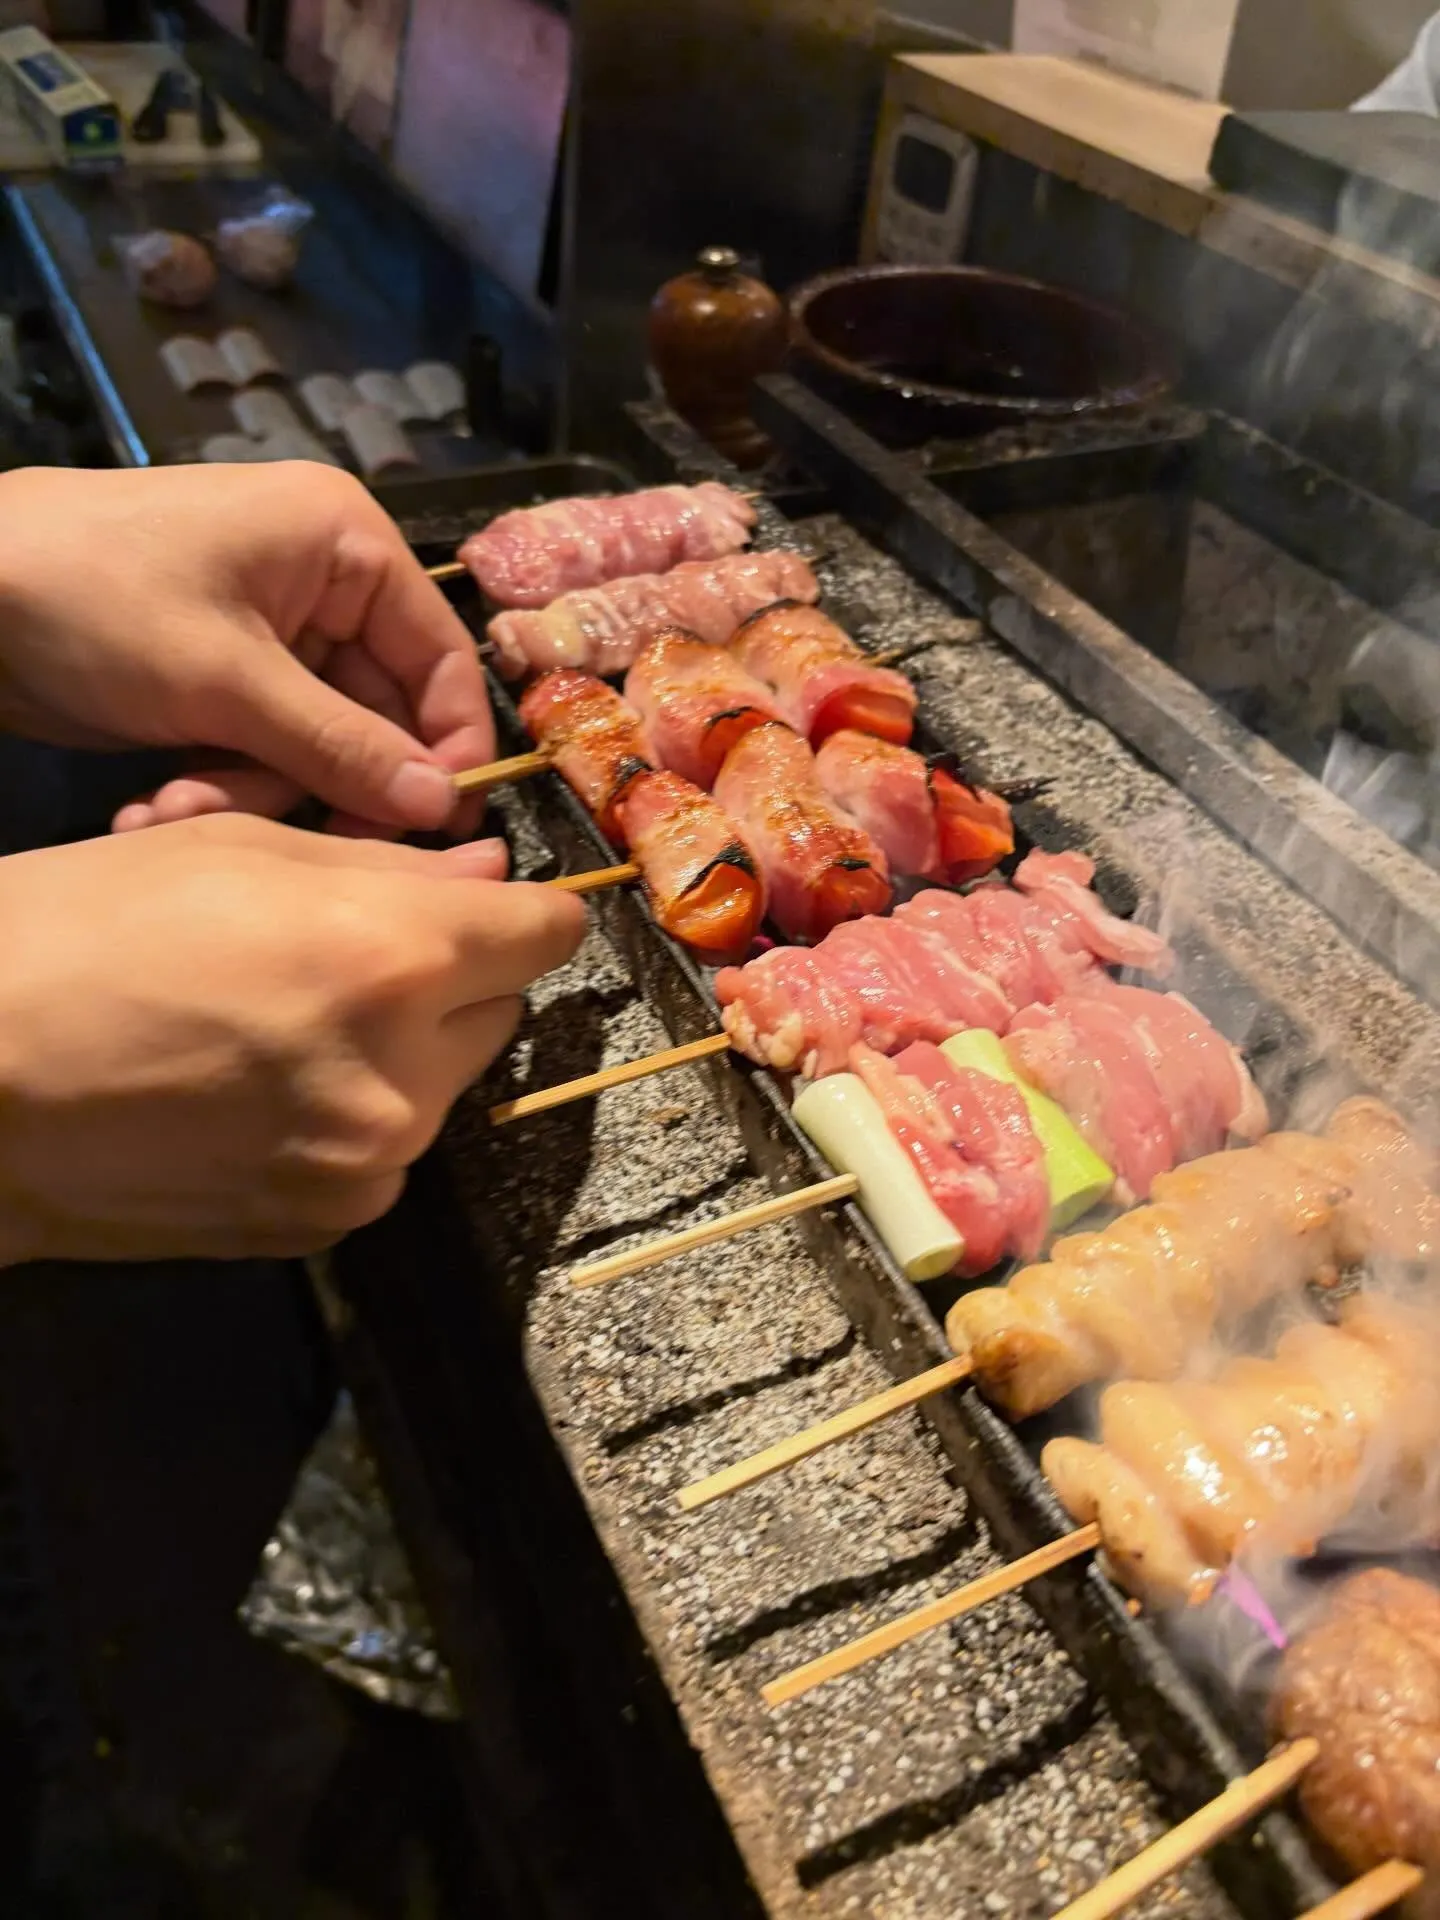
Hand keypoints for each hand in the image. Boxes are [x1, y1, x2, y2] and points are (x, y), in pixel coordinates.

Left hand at [0, 462, 492, 836]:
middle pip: (380, 716)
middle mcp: (325, 585)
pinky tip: (154, 804)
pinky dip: (219, 784)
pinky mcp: (224, 679)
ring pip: (318, 747)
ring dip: (254, 794)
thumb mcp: (225, 681)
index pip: (442, 660)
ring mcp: (272, 635)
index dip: (444, 749)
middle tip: (293, 848)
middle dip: (319, 783)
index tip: (429, 830)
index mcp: (346, 546)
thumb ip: (342, 747)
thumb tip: (443, 808)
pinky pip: (263, 750)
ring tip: (175, 810)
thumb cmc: (94, 600)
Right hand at [0, 815, 583, 1262]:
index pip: (548, 933)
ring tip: (275, 1029)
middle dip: (445, 979)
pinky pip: (383, 1155)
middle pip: (497, 1011)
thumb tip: (490, 873)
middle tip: (338, 957)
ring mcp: (367, 1166)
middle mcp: (404, 1077)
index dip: (519, 909)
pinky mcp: (324, 1225)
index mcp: (392, 961)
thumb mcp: (238, 853)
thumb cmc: (80, 934)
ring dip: (397, 1053)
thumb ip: (393, 870)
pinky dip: (348, 1121)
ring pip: (442, 1087)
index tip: (485, 906)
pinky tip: (252, 1094)